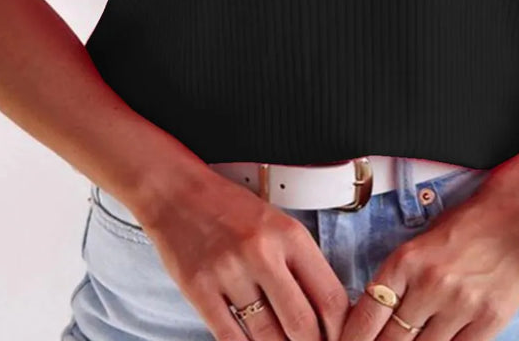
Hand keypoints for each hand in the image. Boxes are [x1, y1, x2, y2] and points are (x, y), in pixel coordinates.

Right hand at [129, 165, 350, 340]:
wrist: (177, 192)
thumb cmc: (230, 208)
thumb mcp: (277, 223)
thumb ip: (301, 264)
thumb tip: (326, 314)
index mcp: (289, 234)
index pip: (330, 297)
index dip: (340, 330)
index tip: (338, 338)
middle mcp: (262, 252)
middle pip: (302, 325)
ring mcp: (229, 271)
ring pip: (267, 337)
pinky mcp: (199, 288)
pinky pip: (230, 337)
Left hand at [337, 187, 518, 340]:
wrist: (517, 218)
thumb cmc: (465, 227)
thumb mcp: (420, 243)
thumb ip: (400, 279)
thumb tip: (379, 316)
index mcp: (406, 260)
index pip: (368, 313)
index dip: (354, 338)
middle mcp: (429, 285)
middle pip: (393, 340)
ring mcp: (460, 306)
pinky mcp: (488, 322)